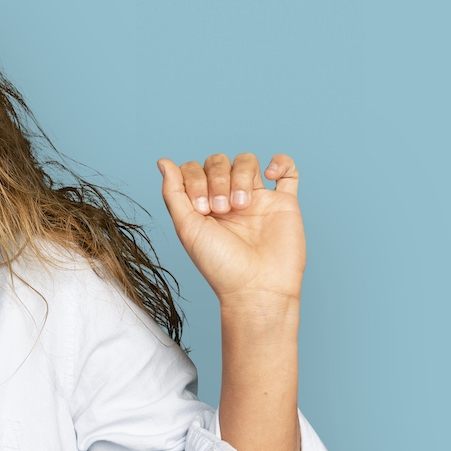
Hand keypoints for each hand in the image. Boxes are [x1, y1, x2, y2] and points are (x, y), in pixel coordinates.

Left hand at [158, 153, 304, 308]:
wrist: (257, 287)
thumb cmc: (220, 265)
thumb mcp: (186, 228)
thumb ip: (174, 193)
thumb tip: (163, 162)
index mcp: (203, 205)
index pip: (194, 170)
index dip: (194, 179)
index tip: (201, 209)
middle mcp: (228, 199)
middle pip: (219, 162)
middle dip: (217, 179)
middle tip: (220, 209)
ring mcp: (257, 199)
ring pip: (248, 162)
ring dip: (240, 176)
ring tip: (241, 205)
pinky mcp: (284, 203)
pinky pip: (288, 170)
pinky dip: (280, 162)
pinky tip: (269, 175)